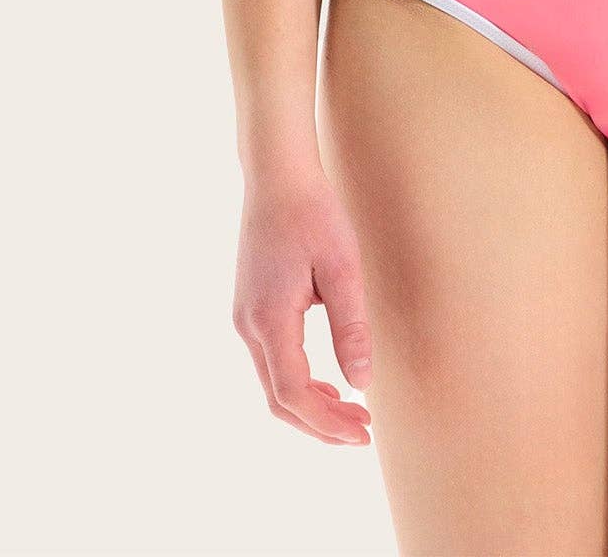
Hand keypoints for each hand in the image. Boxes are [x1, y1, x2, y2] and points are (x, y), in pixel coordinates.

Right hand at [233, 169, 374, 445]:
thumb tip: (360, 383)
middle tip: (362, 431)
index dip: (327, 422)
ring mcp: (245, 318)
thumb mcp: (342, 268)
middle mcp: (248, 325)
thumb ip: (350, 327)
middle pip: (278, 399)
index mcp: (269, 318)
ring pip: (272, 384)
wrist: (277, 175)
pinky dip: (298, 384)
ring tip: (351, 413)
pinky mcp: (250, 308)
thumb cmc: (313, 214)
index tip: (362, 431)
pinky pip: (271, 362)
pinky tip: (327, 383)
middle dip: (319, 424)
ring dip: (309, 406)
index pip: (293, 393)